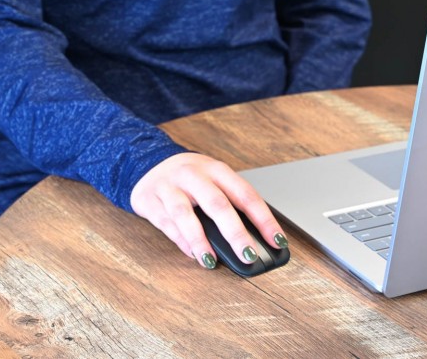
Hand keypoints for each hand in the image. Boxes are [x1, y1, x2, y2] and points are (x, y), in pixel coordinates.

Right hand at [130, 152, 287, 268]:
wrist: (150, 164)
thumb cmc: (192, 179)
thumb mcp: (213, 181)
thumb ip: (231, 205)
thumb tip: (255, 240)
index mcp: (216, 170)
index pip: (245, 194)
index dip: (263, 219)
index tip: (277, 241)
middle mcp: (193, 175)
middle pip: (217, 204)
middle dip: (235, 232)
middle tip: (249, 255)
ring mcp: (169, 186)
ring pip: (185, 214)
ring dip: (200, 241)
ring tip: (212, 261)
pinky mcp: (149, 200)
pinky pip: (166, 223)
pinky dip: (180, 241)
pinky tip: (193, 254)